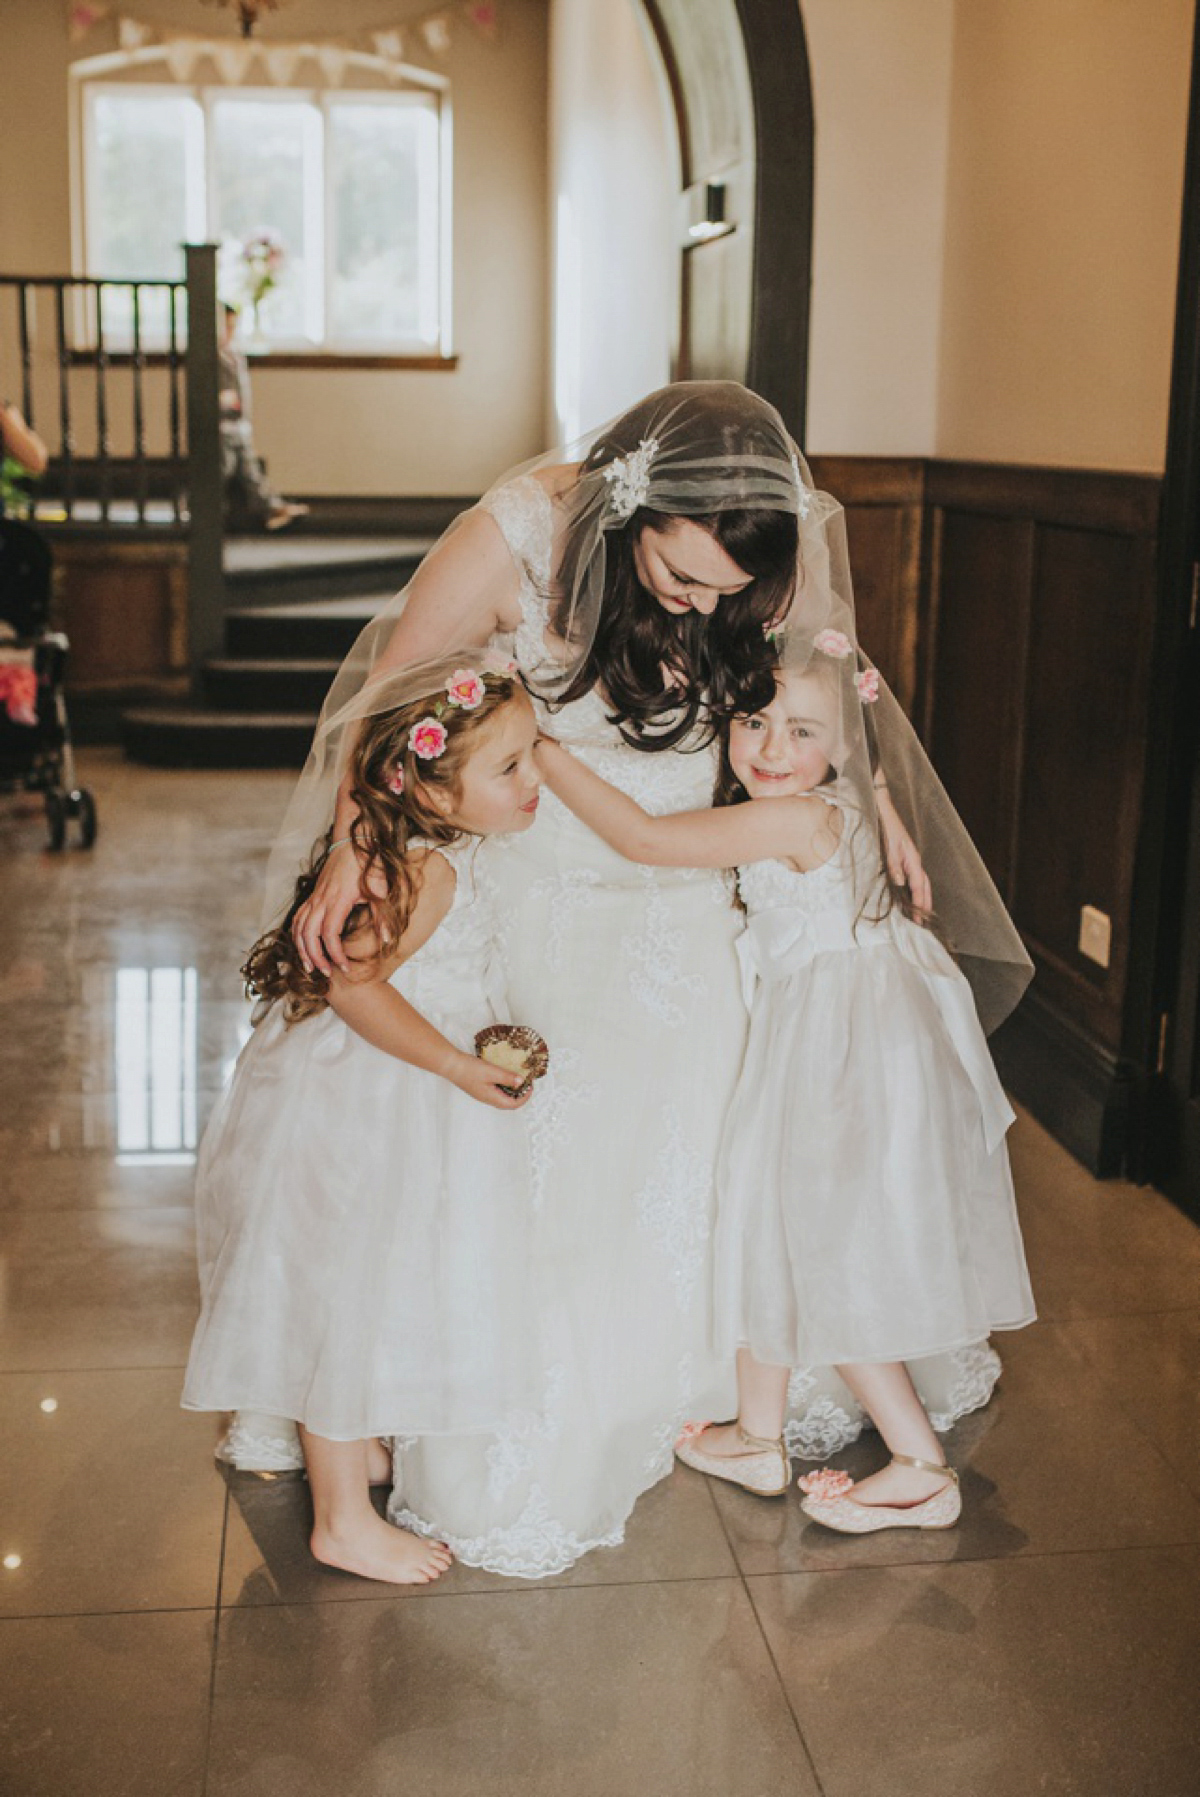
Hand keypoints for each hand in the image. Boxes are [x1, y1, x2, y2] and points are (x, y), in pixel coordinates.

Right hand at [293, 841, 385, 976]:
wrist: (354, 840)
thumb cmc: (368, 863)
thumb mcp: (380, 889)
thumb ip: (382, 915)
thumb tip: (387, 940)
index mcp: (338, 900)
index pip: (329, 933)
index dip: (334, 953)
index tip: (344, 966)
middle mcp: (321, 900)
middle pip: (309, 934)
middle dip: (315, 956)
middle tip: (325, 973)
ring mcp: (315, 897)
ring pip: (299, 927)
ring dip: (302, 948)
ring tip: (310, 966)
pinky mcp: (313, 895)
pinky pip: (298, 918)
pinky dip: (297, 934)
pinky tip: (303, 945)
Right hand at [446, 1051, 534, 1109]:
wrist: (451, 1065)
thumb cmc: (470, 1069)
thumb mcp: (492, 1072)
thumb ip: (507, 1078)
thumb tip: (521, 1083)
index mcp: (491, 1098)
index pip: (513, 1105)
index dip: (524, 1098)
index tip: (530, 1087)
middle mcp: (487, 1098)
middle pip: (508, 1102)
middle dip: (519, 1095)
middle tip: (526, 1083)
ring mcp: (482, 1093)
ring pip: (501, 1096)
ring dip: (511, 1090)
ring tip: (517, 1078)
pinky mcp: (478, 1087)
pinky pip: (495, 1090)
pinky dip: (503, 1085)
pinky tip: (504, 1075)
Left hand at [877, 790, 933, 915]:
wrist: (882, 811)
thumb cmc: (887, 827)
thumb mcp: (889, 848)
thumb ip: (894, 865)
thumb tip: (900, 883)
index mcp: (913, 859)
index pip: (919, 885)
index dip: (920, 901)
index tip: (919, 917)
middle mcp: (914, 860)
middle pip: (925, 885)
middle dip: (925, 903)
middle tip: (923, 921)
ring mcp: (909, 859)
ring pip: (920, 882)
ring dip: (921, 897)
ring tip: (919, 913)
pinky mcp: (903, 858)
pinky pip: (911, 877)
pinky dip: (912, 889)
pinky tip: (908, 896)